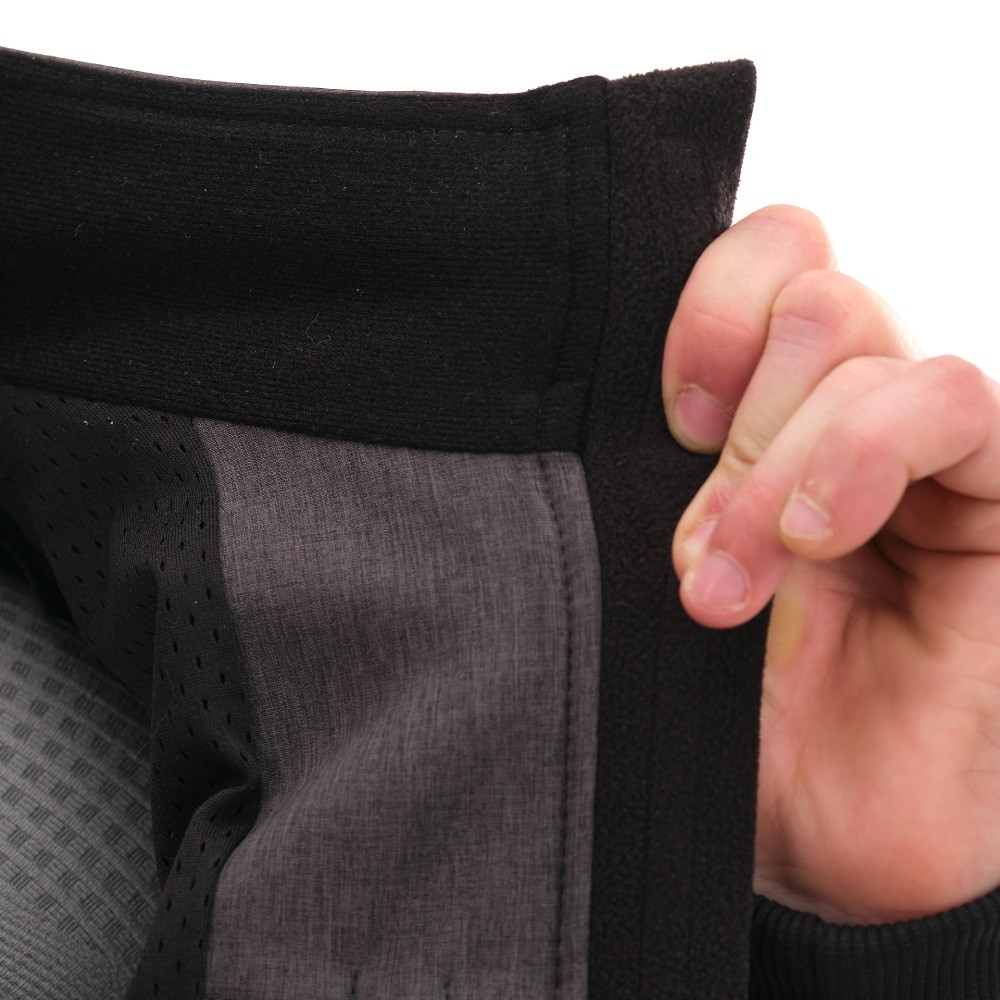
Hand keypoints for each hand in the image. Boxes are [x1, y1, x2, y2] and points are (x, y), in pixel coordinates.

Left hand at [663, 205, 999, 924]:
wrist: (814, 838)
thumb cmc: (733, 715)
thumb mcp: (667, 583)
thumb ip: (663, 482)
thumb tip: (649, 402)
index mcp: (766, 423)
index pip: (765, 272)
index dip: (711, 311)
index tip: (673, 418)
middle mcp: (845, 423)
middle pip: (805, 299)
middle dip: (735, 426)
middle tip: (702, 550)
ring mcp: (922, 460)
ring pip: (863, 343)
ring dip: (782, 455)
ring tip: (736, 576)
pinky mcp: (992, 504)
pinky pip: (955, 406)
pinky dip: (867, 451)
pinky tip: (821, 535)